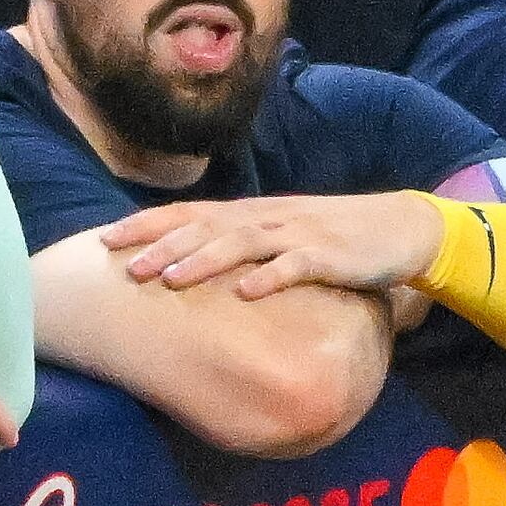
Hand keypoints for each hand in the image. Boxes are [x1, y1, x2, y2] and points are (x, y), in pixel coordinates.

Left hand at [98, 193, 443, 299]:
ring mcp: (298, 234)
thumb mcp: (277, 236)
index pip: (188, 213)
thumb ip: (236, 245)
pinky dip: (270, 278)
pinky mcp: (330, 255)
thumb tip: (185, 264)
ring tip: (170, 280)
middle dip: (162, 245)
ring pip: (241, 243)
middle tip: (125, 266)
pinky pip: (296, 266)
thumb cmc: (330, 236)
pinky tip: (246, 293)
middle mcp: (266, 218)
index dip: (146, 224)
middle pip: (205, 226)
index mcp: (250, 214)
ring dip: (203, 260)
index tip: (105, 239)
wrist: (400, 227)